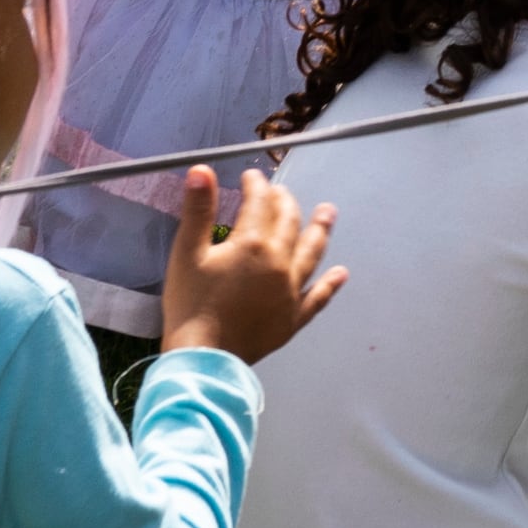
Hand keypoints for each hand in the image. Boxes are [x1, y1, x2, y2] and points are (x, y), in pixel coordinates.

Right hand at [158, 166, 344, 366]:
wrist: (203, 358)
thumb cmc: (190, 304)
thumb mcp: (187, 254)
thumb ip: (198, 210)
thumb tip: (202, 169)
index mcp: (253, 243)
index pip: (260, 202)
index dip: (256, 185)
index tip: (251, 176)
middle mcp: (279, 262)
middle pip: (289, 222)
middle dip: (285, 202)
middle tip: (281, 192)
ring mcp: (290, 291)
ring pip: (311, 253)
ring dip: (320, 231)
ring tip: (329, 213)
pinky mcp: (293, 318)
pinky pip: (317, 297)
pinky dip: (330, 284)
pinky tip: (341, 274)